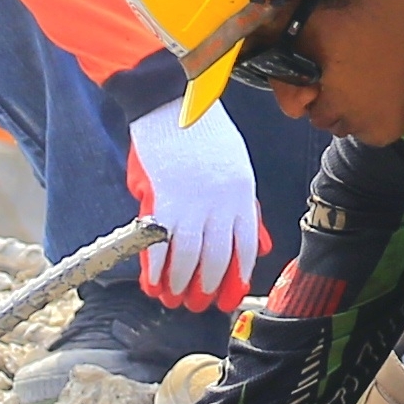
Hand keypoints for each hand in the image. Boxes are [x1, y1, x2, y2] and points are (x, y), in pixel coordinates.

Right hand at [124, 102, 266, 313]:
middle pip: (218, 256)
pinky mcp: (164, 198)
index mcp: (242, 193)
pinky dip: (156, 264)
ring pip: (190, 255)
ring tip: (175, 295)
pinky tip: (153, 278)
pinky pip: (161, 241)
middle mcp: (222, 202)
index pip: (247, 245)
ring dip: (181, 281)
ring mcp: (193, 202)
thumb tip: (250, 236)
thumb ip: (241, 200)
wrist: (173, 101)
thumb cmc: (204, 129)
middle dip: (208, 285)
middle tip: (199, 302)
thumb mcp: (236, 163)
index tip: (230, 292)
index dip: (238, 274)